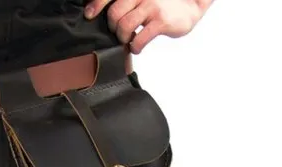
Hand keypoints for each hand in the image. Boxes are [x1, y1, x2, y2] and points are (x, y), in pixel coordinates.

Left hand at [84, 0, 212, 53]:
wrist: (193, 3)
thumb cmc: (163, 1)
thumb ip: (126, 1)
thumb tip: (96, 9)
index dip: (96, 4)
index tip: (89, 15)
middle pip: (114, 13)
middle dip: (113, 27)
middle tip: (120, 32)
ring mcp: (152, 5)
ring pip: (124, 26)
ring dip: (123, 38)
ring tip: (129, 39)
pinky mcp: (161, 20)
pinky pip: (139, 39)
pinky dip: (134, 47)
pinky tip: (138, 46)